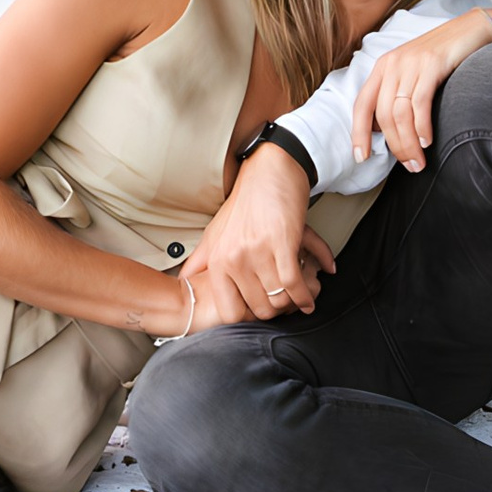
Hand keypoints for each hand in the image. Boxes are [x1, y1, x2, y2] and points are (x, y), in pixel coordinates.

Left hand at [179, 145, 335, 326]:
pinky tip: (308, 299)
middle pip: (260, 309)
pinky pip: (295, 285)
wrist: (270, 174)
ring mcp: (259, 253)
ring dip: (292, 304)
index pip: (231, 312)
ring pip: (280, 300)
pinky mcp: (283, 245)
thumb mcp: (214, 234)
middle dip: (275, 311)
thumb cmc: (245, 205)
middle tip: (283, 305)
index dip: (248, 318)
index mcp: (218, 261)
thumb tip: (183, 283)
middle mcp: (235, 259)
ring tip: (296, 299)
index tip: (258, 311)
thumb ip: (199, 262)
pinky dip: (305, 296)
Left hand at [351, 6, 491, 171]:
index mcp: (383, 67)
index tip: (361, 157)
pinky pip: (420, 103)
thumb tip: (386, 131)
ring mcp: (411, 63)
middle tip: (409, 166)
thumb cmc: (443, 56)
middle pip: (383, 114)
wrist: (472, 29)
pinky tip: (427, 141)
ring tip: (418, 162)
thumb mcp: (413, 72)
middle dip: (394, 146)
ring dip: (408, 143)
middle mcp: (393, 64)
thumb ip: (397, 95)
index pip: (362, 104)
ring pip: (400, 113)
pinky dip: (422, 127)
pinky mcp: (432, 64)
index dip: (359, 133)